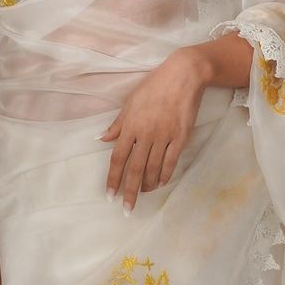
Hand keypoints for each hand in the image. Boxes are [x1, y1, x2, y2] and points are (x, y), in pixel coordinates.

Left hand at [98, 47, 209, 215]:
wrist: (183, 76)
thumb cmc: (154, 86)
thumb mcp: (131, 102)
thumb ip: (118, 124)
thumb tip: (101, 139)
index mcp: (130, 125)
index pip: (118, 158)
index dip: (113, 178)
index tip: (110, 195)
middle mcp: (145, 134)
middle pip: (135, 169)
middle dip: (130, 191)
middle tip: (127, 208)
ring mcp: (164, 136)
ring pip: (153, 168)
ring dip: (148, 185)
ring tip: (144, 193)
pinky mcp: (181, 137)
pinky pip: (171, 162)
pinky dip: (165, 175)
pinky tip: (160, 183)